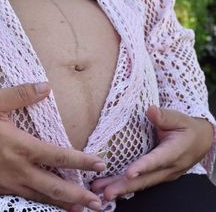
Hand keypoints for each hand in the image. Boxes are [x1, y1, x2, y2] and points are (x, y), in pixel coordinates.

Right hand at [0, 82, 105, 210]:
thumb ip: (21, 94)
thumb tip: (45, 87)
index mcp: (19, 146)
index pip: (57, 155)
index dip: (81, 161)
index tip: (99, 164)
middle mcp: (17, 169)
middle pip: (54, 186)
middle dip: (78, 196)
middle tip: (98, 202)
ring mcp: (8, 183)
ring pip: (41, 197)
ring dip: (63, 204)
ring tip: (82, 209)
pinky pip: (26, 197)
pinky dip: (43, 201)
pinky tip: (51, 202)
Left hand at [91, 105, 213, 200]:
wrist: (200, 141)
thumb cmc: (187, 128)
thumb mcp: (179, 118)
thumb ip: (164, 116)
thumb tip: (150, 110)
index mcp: (174, 152)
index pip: (157, 160)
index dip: (143, 167)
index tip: (128, 173)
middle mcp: (169, 168)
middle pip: (145, 179)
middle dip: (125, 186)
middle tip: (107, 192)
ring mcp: (163, 175)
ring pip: (141, 184)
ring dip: (121, 189)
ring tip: (102, 193)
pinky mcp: (157, 176)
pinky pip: (141, 184)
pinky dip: (125, 187)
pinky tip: (109, 188)